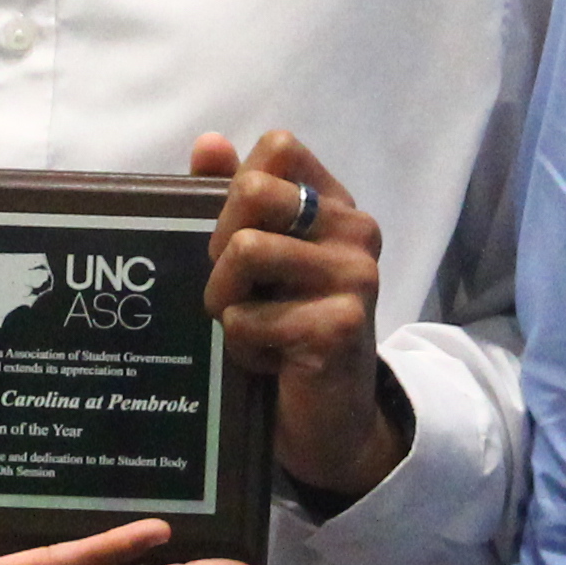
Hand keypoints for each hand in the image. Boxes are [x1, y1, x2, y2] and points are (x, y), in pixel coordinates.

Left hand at [193, 129, 406, 501]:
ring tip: (251, 329)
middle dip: (218, 248)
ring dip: (224, 303)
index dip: (236, 189)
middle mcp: (357, 231)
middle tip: (239, 291)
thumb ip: (230, 198)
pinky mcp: (340, 326)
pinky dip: (241, 347)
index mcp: (336, 205)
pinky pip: (247, 318)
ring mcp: (356, 277)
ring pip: (243, 252)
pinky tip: (272, 362)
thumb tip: (208, 143)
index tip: (242, 237)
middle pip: (250, 192)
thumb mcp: (258, 260)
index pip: (278, 148)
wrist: (328, 421)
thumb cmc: (285, 330)